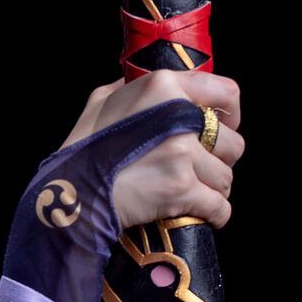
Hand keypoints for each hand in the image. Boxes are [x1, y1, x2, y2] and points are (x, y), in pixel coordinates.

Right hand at [63, 69, 243, 230]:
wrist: (70, 194)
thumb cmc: (82, 149)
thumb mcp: (100, 103)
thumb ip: (127, 89)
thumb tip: (138, 85)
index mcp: (164, 87)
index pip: (226, 93)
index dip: (231, 114)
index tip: (224, 128)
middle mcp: (179, 118)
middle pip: (232, 142)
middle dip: (221, 159)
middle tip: (203, 169)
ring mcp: (182, 155)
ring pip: (225, 177)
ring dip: (214, 189)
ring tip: (196, 195)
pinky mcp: (182, 189)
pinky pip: (219, 206)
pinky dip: (216, 214)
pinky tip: (207, 216)